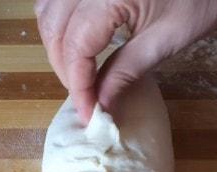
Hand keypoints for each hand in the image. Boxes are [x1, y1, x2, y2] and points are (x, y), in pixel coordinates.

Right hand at [35, 0, 216, 122]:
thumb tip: (101, 105)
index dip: (78, 85)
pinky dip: (61, 23)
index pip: (76, 47)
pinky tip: (76, 42)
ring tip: (79, 74)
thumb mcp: (167, 38)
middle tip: (86, 99)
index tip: (88, 114)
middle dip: (65, 69)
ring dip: (58, 45)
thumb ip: (127, 70)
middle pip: (55, 30)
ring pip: (48, 12)